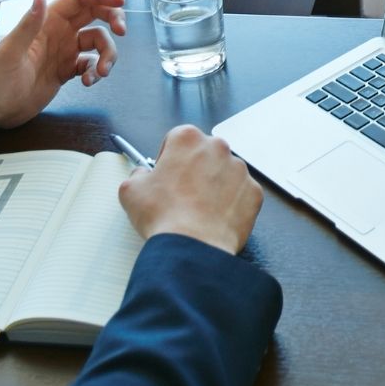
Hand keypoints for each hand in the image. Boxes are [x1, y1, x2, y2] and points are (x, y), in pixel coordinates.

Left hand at [0, 0, 127, 130]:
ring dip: (108, 54)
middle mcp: (59, 32)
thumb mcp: (11, 52)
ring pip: (98, 41)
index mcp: (47, 21)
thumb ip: (28, 25)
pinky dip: (96, 72)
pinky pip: (92, 64)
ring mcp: (65, 51)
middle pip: (95, 14)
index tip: (120, 3)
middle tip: (122, 31)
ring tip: (102, 73)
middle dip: (113, 19)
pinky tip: (89, 82)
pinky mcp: (67, 70)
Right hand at [118, 125, 263, 253]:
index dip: (169, 157)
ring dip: (213, 185)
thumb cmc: (164, 216)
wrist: (192, 247)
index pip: (177, 139)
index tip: (166, 173)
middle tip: (181, 194)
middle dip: (194, 170)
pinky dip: (231, 203)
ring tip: (198, 209)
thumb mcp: (131, 190)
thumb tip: (142, 176)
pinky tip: (214, 217)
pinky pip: (241, 193)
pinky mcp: (253, 192)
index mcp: (188, 139)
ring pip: (224, 173)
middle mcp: (217, 148)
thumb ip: (137, 175)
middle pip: (204, 154)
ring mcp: (239, 170)